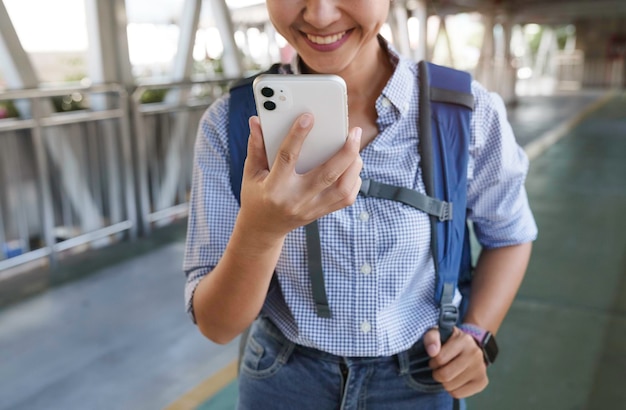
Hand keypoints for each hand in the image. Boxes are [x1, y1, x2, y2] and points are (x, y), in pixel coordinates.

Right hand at [239, 113, 362, 238]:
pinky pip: (346, 198)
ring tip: (355, 147)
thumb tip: (256, 121)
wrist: (263, 229)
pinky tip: (352, 166)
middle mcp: (296, 199)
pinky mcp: (321, 213)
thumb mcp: (251, 173)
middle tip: (355, 132)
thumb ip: (256, 146)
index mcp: (274, 188)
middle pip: (327, 175)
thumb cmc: (256, 196)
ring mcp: (311, 208)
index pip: (287, 158)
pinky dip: (354, 180)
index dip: (297, 136)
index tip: (309, 117)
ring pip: (342, 189)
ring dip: (353, 166)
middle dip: (345, 152)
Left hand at [423, 327, 488, 398]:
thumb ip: (431, 338)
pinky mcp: (482, 382)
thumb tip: (432, 352)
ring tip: (448, 372)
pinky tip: (455, 380)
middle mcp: (475, 353)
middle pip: (445, 375)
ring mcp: (481, 368)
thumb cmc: (449, 342)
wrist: (469, 348)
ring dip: (444, 382)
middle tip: (439, 368)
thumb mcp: (438, 334)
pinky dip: (452, 390)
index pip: (439, 359)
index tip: (435, 358)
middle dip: (437, 373)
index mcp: (464, 340)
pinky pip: (458, 394)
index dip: (433, 361)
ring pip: (450, 386)